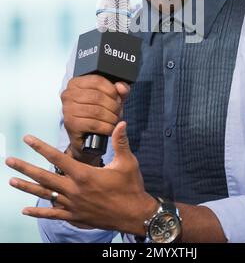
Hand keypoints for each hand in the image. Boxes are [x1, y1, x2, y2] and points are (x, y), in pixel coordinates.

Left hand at [6, 122, 157, 234]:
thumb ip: (121, 142)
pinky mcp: (75, 217)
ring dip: (27, 187)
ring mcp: (73, 205)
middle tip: (9, 161)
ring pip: (45, 195)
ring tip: (12, 180)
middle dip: (25, 167)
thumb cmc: (131, 188)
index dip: (41, 147)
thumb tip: (120, 123)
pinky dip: (39, 212)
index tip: (28, 139)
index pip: (57, 158)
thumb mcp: (127, 162)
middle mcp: (74, 190)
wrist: (135, 215)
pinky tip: (25, 210)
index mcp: (84, 175)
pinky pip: (53, 214)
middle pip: (44, 177)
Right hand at [61, 75, 129, 162]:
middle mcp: (68, 94)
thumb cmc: (98, 113)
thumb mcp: (112, 97)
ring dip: (111, 117)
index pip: (97, 80)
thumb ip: (120, 89)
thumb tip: (121, 87)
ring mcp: (68, 110)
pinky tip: (109, 128)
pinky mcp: (71, 125)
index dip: (112, 90)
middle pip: (97, 96)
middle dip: (113, 105)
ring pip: (97, 111)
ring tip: (115, 120)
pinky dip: (106, 127)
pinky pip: (94, 124)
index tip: (118, 98)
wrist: (88, 136)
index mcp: (76, 83)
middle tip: (118, 112)